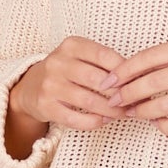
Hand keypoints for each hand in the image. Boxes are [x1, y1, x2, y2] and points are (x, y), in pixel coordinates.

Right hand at [9, 36, 128, 132]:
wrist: (30, 87)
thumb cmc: (65, 72)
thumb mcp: (80, 58)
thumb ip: (104, 63)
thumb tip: (137, 78)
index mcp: (71, 45)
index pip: (104, 55)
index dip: (124, 71)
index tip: (136, 82)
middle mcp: (58, 62)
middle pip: (97, 79)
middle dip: (119, 93)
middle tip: (133, 102)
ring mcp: (50, 85)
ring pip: (89, 101)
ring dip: (111, 110)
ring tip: (123, 113)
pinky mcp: (46, 106)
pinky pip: (76, 119)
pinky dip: (94, 122)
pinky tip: (104, 120)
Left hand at [104, 37, 167, 139]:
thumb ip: (164, 60)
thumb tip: (123, 76)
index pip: (149, 57)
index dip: (124, 70)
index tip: (109, 81)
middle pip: (152, 82)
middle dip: (127, 93)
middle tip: (115, 101)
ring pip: (163, 106)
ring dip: (142, 112)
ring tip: (134, 113)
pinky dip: (163, 126)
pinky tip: (158, 122)